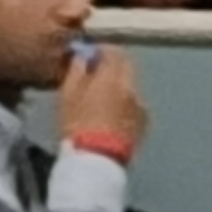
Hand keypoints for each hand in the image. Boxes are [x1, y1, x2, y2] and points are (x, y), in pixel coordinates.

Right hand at [58, 41, 149, 159]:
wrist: (97, 160)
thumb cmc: (77, 125)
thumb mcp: (67, 95)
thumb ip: (76, 70)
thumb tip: (82, 56)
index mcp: (113, 76)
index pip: (114, 51)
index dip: (102, 51)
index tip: (90, 56)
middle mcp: (132, 87)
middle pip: (126, 67)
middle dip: (113, 67)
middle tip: (96, 75)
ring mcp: (141, 106)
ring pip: (130, 87)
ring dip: (119, 87)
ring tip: (102, 101)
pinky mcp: (144, 124)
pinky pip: (134, 106)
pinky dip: (125, 105)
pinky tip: (112, 118)